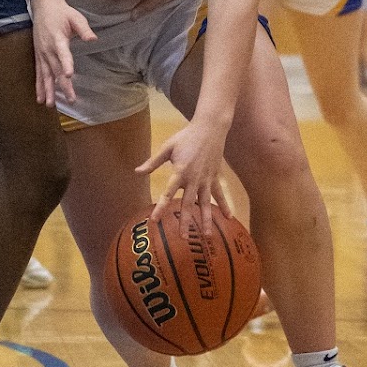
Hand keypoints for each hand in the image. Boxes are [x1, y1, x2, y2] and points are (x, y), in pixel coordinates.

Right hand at [31, 0, 95, 106]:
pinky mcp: (38, 56)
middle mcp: (48, 48)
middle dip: (62, 85)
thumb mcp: (75, 17)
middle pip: (56, 69)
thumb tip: (93, 39)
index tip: (69, 75)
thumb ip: (84, 29)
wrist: (43, 6)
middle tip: (70, 99)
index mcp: (58, 38)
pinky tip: (40, 98)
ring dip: (48, 90)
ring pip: (45, 75)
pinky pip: (38, 73)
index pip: (63, 53)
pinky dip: (39, 86)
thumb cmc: (62, 12)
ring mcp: (42, 53)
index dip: (66, 64)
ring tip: (50, 104)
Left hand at [138, 119, 231, 234]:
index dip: (161, 207)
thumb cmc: (186, 137)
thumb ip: (153, 162)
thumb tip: (137, 172)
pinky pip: (220, 194)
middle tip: (183, 238)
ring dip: (207, 219)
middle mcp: (194, 179)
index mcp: (180, 172)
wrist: (209, 128)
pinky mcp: (215, 177)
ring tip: (207, 236)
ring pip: (206, 203)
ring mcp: (207, 179)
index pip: (168, 193)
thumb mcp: (167, 147)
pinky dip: (225, 206)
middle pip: (189, 204)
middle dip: (186, 221)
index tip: (155, 220)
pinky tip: (229, 219)